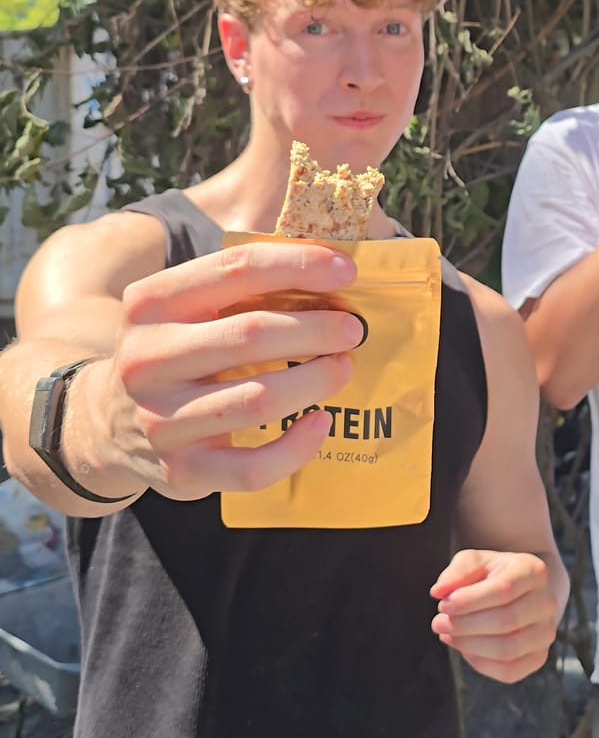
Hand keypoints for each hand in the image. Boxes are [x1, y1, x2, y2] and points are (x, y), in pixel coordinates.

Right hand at [84, 241, 364, 500]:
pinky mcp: (182, 472)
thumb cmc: (171, 352)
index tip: (346, 270)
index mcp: (151, 304)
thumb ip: (237, 286)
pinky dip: (297, 447)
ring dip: (314, 381)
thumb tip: (329, 269)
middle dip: (315, 328)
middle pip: (249, 335)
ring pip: (256, 400)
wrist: (107, 424)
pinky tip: (320, 422)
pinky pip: (253, 467)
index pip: (235, 269)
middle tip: (353, 329)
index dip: (298, 265)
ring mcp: (161, 421)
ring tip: (343, 367)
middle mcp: (147, 360)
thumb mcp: (181, 309)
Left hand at [430, 549, 561, 683]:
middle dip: (465, 625)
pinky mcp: (538, 657)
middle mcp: (547, 602)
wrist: (519, 592)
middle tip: (438, 622)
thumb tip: (438, 591)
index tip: (443, 604)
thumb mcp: (474, 562)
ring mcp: (546, 633)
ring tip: (447, 634)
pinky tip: (465, 649)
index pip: (504, 590)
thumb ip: (457, 573)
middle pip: (506, 621)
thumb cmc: (491, 575)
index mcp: (534, 571)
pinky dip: (481, 664)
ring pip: (508, 649)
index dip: (469, 601)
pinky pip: (509, 671)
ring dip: (469, 645)